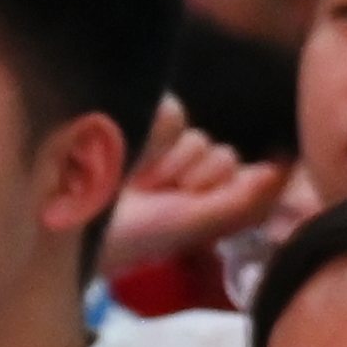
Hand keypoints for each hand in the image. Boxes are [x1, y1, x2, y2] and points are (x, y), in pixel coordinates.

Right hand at [95, 104, 278, 278]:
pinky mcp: (139, 117)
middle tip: (162, 197)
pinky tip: (128, 157)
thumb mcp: (191, 223)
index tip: (204, 203)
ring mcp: (161, 146)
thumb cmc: (130, 233)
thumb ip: (240, 200)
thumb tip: (278, 170)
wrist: (68, 212)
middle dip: (197, 179)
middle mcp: (186, 172)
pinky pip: (173, 113)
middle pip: (224, 156)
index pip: (248, 177)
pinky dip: (154, 137)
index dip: (235, 185)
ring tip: (138, 183)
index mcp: (205, 200)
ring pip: (198, 137)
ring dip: (169, 163)